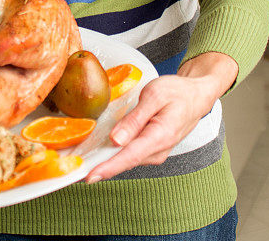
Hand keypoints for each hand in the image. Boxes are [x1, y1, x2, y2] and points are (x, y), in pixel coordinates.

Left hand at [85, 52, 237, 182]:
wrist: (196, 96)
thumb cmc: (177, 92)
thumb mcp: (155, 96)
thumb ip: (135, 119)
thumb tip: (116, 140)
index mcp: (159, 137)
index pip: (129, 157)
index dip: (108, 168)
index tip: (88, 176)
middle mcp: (157, 151)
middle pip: (124, 161)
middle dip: (99, 166)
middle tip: (73, 169)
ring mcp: (155, 152)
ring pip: (126, 159)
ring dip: (105, 160)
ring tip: (80, 160)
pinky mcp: (151, 149)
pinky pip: (130, 153)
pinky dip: (114, 153)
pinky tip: (98, 150)